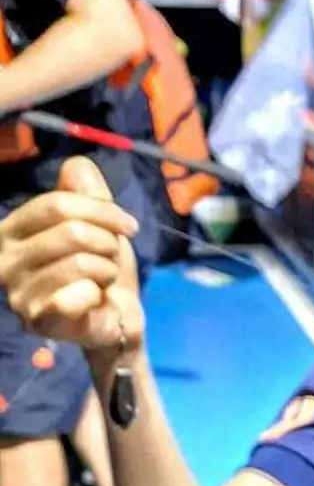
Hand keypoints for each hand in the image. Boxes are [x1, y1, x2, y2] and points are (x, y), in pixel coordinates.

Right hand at [0, 155, 142, 357]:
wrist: (116, 318)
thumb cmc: (100, 269)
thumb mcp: (99, 224)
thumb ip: (88, 192)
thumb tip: (78, 165)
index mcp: (11, 229)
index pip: (57, 204)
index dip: (102, 211)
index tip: (128, 225)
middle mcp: (5, 259)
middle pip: (71, 232)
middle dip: (107, 244)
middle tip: (111, 259)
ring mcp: (19, 293)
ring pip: (81, 263)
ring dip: (106, 270)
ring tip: (102, 280)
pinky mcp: (39, 320)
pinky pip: (79, 293)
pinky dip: (98, 294)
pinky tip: (94, 300)